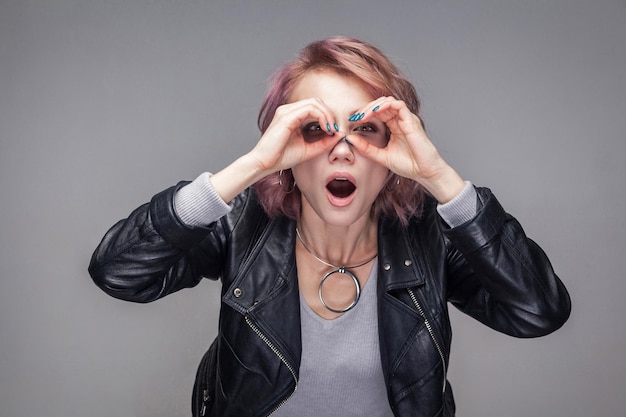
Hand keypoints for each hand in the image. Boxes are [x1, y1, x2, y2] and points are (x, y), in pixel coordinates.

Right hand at [211, 98, 337, 202]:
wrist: (264, 164)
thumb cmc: (281, 157)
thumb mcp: (309, 149)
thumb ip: (324, 142)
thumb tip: (340, 134)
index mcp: (292, 116)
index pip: (315, 107)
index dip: (328, 117)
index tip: (334, 132)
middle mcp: (288, 110)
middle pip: (316, 101)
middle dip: (329, 114)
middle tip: (335, 129)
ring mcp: (286, 111)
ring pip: (314, 103)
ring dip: (327, 115)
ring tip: (331, 129)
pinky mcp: (286, 117)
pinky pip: (310, 109)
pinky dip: (322, 117)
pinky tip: (326, 129)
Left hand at [347, 97, 465, 202]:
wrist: (424, 172)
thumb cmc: (408, 165)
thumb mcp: (381, 156)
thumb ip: (366, 148)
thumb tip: (349, 138)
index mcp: (394, 126)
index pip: (377, 112)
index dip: (364, 114)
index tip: (352, 121)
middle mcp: (400, 120)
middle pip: (381, 104)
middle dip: (366, 109)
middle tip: (355, 118)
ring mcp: (406, 119)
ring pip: (388, 101)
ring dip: (373, 106)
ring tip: (363, 115)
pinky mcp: (412, 121)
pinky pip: (398, 105)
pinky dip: (385, 105)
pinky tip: (375, 111)